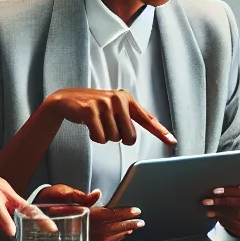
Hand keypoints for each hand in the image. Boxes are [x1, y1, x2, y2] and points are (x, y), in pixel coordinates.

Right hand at [35, 184, 144, 240]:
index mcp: (80, 216)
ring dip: (122, 233)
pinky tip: (118, 237)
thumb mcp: (61, 192)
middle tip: (141, 222)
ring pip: (108, 238)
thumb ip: (80, 196)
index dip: (124, 213)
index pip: (108, 215)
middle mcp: (83, 230)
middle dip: (128, 224)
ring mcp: (81, 239)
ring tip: (133, 228)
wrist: (32, 217)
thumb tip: (97, 194)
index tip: (136, 211)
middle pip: (112, 228)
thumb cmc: (47, 202)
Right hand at [40, 88, 177, 146]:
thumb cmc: (93, 107)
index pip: (147, 119)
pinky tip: (90, 127)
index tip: (172, 141)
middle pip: (130, 136)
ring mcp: (104, 104)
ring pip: (114, 138)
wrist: (67, 100)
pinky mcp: (90, 110)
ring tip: (97, 124)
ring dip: (104, 137)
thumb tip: (136, 135)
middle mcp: (118, 99)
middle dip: (120, 138)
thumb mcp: (113, 108)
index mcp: (126, 98)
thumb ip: (127, 118)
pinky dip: (95, 137)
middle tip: (109, 128)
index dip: (160, 132)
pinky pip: (100, 137)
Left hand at [202, 183, 239, 236]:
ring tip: (210, 209)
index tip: (215, 191)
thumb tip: (217, 183)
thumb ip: (236, 186)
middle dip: (222, 201)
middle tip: (209, 200)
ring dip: (221, 212)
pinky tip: (215, 215)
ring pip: (238, 215)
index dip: (229, 191)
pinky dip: (223, 220)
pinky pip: (236, 224)